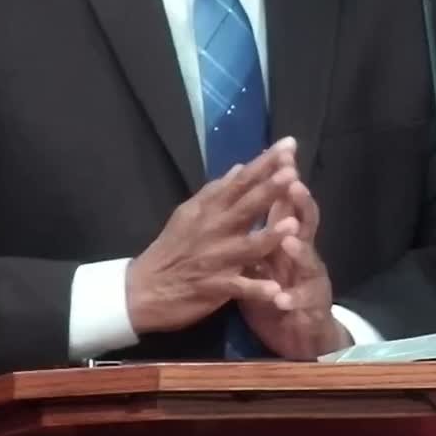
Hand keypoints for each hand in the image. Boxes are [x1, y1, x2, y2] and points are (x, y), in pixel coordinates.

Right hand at [125, 139, 299, 335]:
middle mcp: (213, 229)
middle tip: (292, 171)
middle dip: (269, 189)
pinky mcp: (213, 287)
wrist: (142, 289)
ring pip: (247, 246)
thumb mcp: (188, 214)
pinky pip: (238, 287)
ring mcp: (215, 259)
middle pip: (246, 206)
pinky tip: (276, 290)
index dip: (264, 163)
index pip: (240, 180)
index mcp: (209, 209)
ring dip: (270, 236)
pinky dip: (256, 289)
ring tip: (293, 225)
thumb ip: (215, 192)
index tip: (288, 145)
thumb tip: (239, 167)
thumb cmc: (171, 248)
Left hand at [239, 179, 349, 358]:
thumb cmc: (280, 291)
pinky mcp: (311, 310)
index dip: (286, 181)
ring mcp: (311, 282)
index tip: (282, 156)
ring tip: (288, 240)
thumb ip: (261, 229)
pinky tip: (281, 298)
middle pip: (306, 225)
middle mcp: (305, 257)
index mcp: (291, 241)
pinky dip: (290, 299)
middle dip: (300, 205)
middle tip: (294, 185)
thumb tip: (249, 194)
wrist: (302, 336)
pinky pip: (302, 304)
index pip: (290, 205)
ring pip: (309, 262)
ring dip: (299, 251)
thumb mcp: (268, 259)